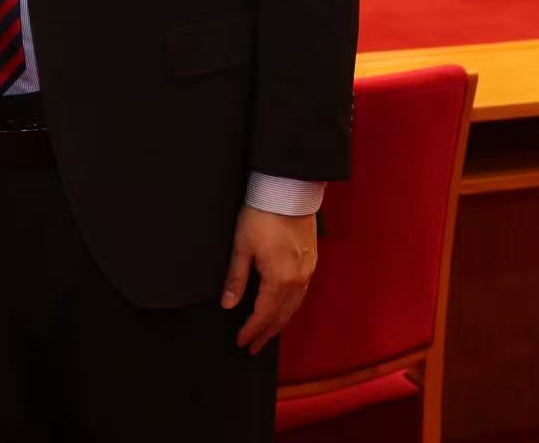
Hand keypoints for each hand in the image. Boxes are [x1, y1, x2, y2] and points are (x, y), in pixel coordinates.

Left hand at [220, 206, 316, 352]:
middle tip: (252, 348)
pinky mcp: (311, 261)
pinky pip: (301, 294)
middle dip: (265, 334)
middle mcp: (298, 279)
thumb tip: (228, 304)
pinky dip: (290, 307)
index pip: (264, 315)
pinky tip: (282, 309)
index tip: (240, 342)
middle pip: (281, 316)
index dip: (251, 331)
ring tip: (265, 334)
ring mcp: (307, 270)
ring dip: (279, 323)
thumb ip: (236, 278)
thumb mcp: (242, 246)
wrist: (288, 190)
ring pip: (294, 307)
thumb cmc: (262, 215)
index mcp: (280, 279)